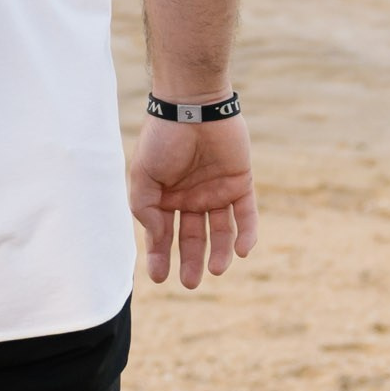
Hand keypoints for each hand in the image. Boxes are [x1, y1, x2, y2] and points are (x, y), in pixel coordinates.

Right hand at [128, 114, 258, 287]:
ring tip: (216, 270)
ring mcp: (217, 191)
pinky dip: (246, 234)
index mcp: (166, 196)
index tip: (158, 278)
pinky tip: (241, 251)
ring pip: (221, 231)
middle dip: (191, 261)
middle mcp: (191, 198)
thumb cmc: (162, 139)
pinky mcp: (241, 184)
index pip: (162, 233)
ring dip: (220, 252)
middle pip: (192, 237)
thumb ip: (145, 209)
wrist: (192, 107)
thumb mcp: (143, 176)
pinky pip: (246, 215)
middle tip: (190, 283)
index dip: (159, 256)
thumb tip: (156, 240)